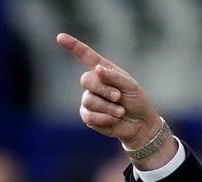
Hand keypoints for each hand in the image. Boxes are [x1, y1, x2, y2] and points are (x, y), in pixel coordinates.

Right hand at [56, 33, 161, 150]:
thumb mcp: (131, 86)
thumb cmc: (137, 102)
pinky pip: (89, 115)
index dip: (73, 46)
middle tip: (118, 97)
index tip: (60, 37)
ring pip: (89, 100)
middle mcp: (94, 84)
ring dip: (109, 107)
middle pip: (86, 80)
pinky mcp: (88, 116)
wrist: (140, 124)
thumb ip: (114, 77)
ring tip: (121, 111)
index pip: (86, 56)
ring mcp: (89, 100)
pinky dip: (105, 118)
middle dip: (104, 89)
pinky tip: (114, 119)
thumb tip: (97, 69)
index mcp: (104, 72)